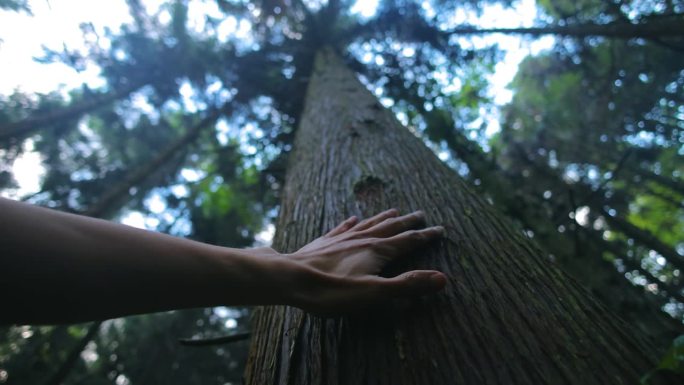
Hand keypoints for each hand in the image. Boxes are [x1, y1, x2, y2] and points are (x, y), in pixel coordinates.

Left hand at [282, 209, 446, 314]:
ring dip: (383, 217)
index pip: (408, 240)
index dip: (425, 236)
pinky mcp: (323, 242)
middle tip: (421, 214)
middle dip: (408, 222)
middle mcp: (362, 239)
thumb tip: (442, 278)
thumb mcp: (374, 293)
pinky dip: (351, 222)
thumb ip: (407, 285)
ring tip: (393, 210)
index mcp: (377, 251)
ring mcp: (341, 238)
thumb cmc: (332, 290)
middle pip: (390, 227)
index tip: (440, 229)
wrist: (290, 278)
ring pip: (368, 224)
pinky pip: (342, 228)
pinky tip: (352, 218)